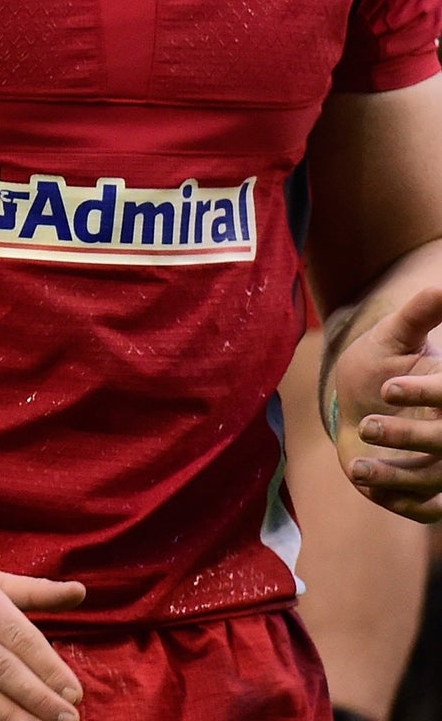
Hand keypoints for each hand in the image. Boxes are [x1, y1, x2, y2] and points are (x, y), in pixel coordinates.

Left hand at [330, 285, 441, 520]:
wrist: (361, 404)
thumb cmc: (381, 367)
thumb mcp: (396, 337)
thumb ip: (420, 314)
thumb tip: (440, 284)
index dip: (425, 393)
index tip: (385, 386)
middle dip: (409, 438)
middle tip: (367, 425)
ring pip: (437, 479)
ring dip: (399, 477)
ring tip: (358, 466)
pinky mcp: (429, 492)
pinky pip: (430, 508)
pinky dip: (401, 501)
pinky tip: (365, 481)